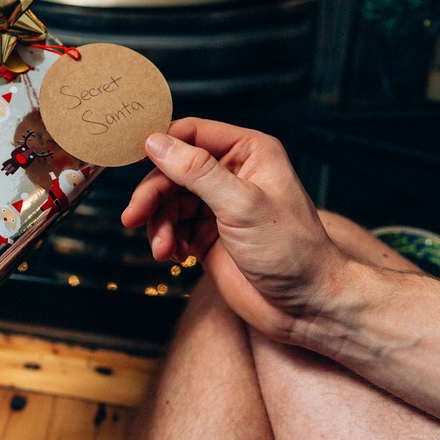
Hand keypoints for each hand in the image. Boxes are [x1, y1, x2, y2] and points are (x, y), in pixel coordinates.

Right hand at [122, 118, 351, 340]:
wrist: (305, 307)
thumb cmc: (292, 251)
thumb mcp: (242, 204)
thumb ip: (197, 171)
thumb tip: (157, 142)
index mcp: (248, 152)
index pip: (192, 132)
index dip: (161, 143)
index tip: (133, 158)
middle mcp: (231, 173)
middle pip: (172, 169)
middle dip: (152, 194)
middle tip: (134, 216)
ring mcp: (218, 205)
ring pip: (168, 200)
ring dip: (158, 223)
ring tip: (163, 248)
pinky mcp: (207, 235)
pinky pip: (172, 226)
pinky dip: (166, 240)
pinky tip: (174, 256)